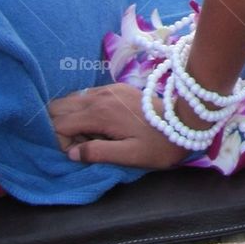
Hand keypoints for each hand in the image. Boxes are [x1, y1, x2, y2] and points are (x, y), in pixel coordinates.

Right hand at [48, 83, 187, 168]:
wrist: (184, 123)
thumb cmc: (157, 145)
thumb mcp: (128, 156)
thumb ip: (97, 153)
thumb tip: (72, 153)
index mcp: (101, 113)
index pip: (60, 123)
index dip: (62, 141)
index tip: (79, 152)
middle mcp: (101, 95)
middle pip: (60, 106)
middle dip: (63, 127)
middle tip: (84, 143)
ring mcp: (109, 89)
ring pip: (72, 99)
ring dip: (74, 118)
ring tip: (93, 135)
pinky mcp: (117, 87)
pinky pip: (87, 96)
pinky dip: (85, 110)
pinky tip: (101, 124)